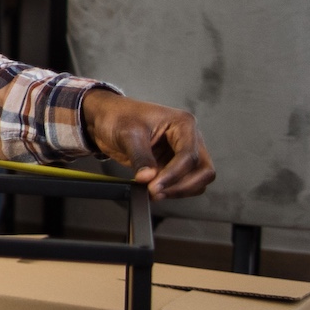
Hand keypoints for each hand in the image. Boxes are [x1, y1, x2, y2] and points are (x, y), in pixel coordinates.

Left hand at [82, 89, 214, 199]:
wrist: (106, 120)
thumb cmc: (118, 117)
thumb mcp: (128, 133)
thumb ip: (140, 156)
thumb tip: (149, 177)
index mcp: (183, 124)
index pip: (189, 156)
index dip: (174, 174)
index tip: (154, 186)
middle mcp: (189, 138)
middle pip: (204, 170)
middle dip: (183, 185)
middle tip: (157, 192)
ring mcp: (182, 153)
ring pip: (197, 179)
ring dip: (179, 190)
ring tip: (153, 192)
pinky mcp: (173, 165)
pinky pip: (182, 182)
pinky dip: (172, 190)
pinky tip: (153, 190)